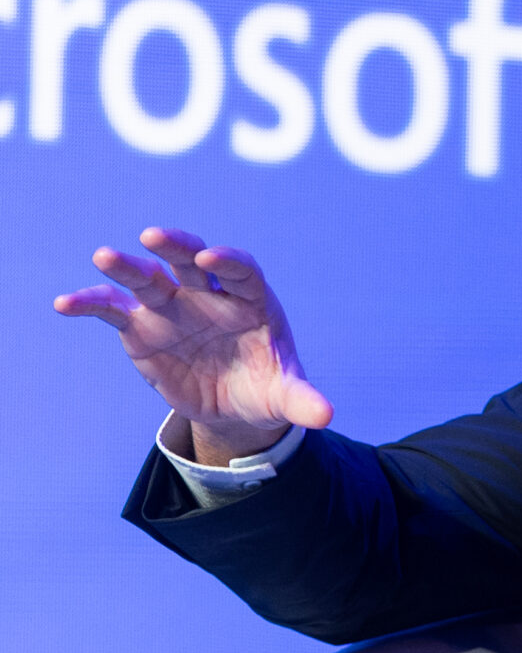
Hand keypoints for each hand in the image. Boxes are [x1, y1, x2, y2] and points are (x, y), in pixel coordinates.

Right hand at [55, 228, 331, 462]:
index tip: (214, 259)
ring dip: (126, 267)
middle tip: (154, 236)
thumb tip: (325, 415)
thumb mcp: (285, 396)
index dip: (228, 261)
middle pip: (190, 260)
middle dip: (175, 246)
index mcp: (251, 300)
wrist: (234, 405)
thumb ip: (302, 400)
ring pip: (148, 278)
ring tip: (104, 257)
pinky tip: (65, 304)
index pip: (241, 270)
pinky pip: (112, 309)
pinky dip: (90, 303)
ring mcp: (172, 306)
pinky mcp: (140, 326)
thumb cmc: (266, 387)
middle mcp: (208, 294)